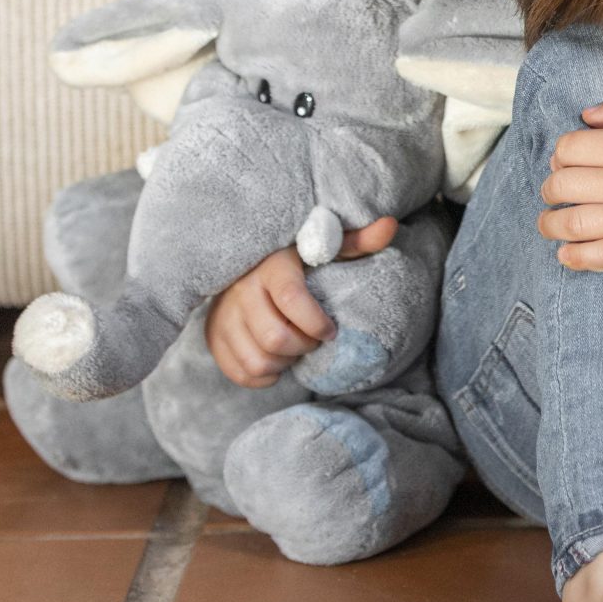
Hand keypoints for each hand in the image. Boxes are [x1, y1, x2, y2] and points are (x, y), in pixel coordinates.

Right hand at [204, 217, 397, 387]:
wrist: (244, 264)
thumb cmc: (297, 259)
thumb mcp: (325, 247)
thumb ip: (356, 241)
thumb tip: (389, 226)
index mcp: (271, 266)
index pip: (291, 299)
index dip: (316, 322)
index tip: (330, 330)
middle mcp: (241, 290)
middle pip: (275, 338)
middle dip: (303, 346)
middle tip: (314, 339)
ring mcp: (223, 316)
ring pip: (258, 360)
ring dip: (284, 363)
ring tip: (295, 348)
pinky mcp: (213, 337)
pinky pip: (240, 373)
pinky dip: (263, 376)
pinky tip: (277, 359)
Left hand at [537, 92, 602, 271]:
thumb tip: (587, 116)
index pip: (568, 150)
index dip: (561, 153)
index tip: (568, 158)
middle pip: (563, 188)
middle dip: (550, 188)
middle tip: (556, 191)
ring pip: (575, 225)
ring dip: (552, 224)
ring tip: (550, 223)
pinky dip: (579, 258)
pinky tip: (567, 255)